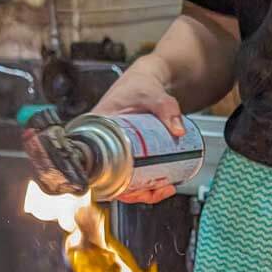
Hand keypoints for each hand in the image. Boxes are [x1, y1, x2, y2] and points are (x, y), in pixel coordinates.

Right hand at [94, 57, 182, 203]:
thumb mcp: (152, 93)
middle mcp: (103, 143)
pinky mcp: (128, 153)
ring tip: (165, 189)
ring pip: (123, 180)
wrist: (148, 78)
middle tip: (158, 191)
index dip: (110, 182)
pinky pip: (132, 174)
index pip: (94, 164)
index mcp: (96, 129)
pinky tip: (162, 185)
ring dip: (143, 191)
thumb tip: (178, 130)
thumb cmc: (140, 82)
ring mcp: (116, 150)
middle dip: (135, 193)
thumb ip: (166, 108)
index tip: (131, 189)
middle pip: (111, 179)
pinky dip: (145, 183)